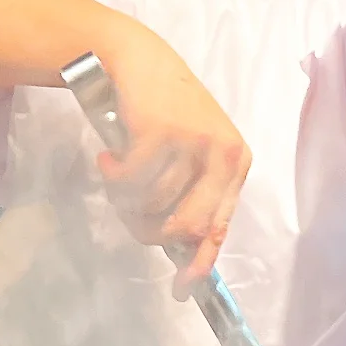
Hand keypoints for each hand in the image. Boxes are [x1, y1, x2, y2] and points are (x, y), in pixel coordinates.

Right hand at [98, 30, 251, 295]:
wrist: (137, 58)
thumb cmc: (163, 110)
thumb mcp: (190, 152)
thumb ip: (192, 194)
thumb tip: (183, 253)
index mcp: (236, 163)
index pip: (219, 225)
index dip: (198, 263)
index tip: (180, 287)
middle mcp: (223, 154)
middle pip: (185, 226)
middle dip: (148, 230)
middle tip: (127, 213)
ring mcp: (195, 142)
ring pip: (154, 205)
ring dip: (125, 199)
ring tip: (116, 173)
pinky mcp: (162, 133)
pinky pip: (131, 181)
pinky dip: (113, 176)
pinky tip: (109, 157)